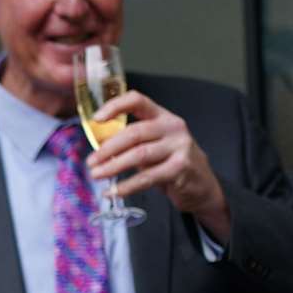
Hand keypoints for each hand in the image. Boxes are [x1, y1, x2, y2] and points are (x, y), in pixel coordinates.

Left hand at [88, 88, 231, 242]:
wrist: (202, 186)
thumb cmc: (171, 163)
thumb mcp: (154, 145)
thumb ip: (133, 143)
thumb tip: (99, 148)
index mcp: (162, 116)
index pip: (138, 100)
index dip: (115, 106)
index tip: (96, 119)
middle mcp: (173, 127)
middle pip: (134, 132)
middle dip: (108, 148)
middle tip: (91, 161)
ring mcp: (180, 147)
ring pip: (139, 155)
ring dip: (113, 166)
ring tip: (96, 175)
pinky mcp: (181, 168)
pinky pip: (147, 178)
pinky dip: (126, 186)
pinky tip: (112, 191)